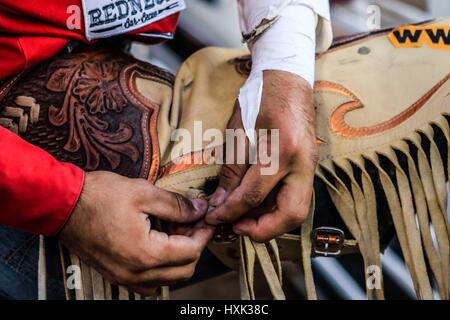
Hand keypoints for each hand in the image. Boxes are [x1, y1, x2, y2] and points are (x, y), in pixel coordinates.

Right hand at [59, 171, 213, 295]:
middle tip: (192, 222)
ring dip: (179, 257)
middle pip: (184, 270)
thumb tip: (199, 210)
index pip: (191, 252)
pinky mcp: (116, 274)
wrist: (63, 204)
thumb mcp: (144, 193)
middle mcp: (136, 273)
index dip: (204, 234)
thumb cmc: (99, 197)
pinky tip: (157, 241)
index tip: (208, 219)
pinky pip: (148, 280)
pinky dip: (161, 265)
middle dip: (194, 245)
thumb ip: (177, 205)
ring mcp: (124, 277)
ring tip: (174, 229)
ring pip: (167, 278)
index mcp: (146, 254)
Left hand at [206, 70, 317, 242]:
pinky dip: (276, 206)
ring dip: (270, 219)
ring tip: (243, 216)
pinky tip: (256, 202)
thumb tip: (220, 203)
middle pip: (291, 214)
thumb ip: (231, 172)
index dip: (231, 211)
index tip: (214, 217)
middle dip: (263, 228)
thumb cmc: (259, 98)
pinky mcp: (308, 166)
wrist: (287, 79)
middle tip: (238, 227)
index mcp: (282, 150)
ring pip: (297, 209)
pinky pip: (296, 196)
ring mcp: (310, 165)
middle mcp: (302, 163)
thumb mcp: (238, 133)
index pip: (254, 195)